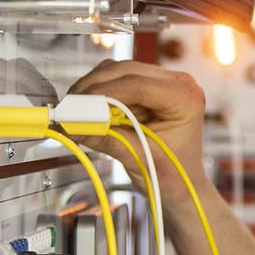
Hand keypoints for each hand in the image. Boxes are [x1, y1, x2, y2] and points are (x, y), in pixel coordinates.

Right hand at [69, 57, 207, 203]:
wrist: (182, 183)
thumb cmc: (171, 174)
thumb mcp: (137, 157)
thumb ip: (105, 139)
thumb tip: (71, 127)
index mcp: (185, 98)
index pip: (138, 85)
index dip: (103, 92)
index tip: (76, 105)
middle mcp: (179, 83)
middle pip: (126, 71)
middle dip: (93, 87)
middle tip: (68, 107)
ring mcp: (165, 81)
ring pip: (119, 70)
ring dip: (93, 86)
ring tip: (74, 108)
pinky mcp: (151, 85)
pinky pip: (119, 78)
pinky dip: (100, 90)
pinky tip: (87, 107)